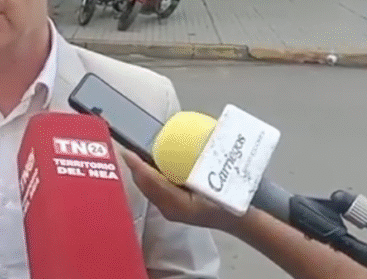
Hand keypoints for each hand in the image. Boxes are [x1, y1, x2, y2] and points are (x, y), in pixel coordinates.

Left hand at [120, 148, 236, 231]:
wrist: (239, 220)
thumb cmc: (229, 202)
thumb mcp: (215, 183)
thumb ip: (201, 169)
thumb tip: (191, 146)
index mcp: (176, 203)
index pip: (149, 181)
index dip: (137, 165)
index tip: (127, 151)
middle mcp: (168, 208)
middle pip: (144, 185)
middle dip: (134, 168)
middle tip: (130, 148)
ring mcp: (170, 209)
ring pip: (148, 188)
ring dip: (141, 172)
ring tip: (138, 153)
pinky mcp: (173, 206)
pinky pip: (155, 189)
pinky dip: (150, 176)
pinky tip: (156, 163)